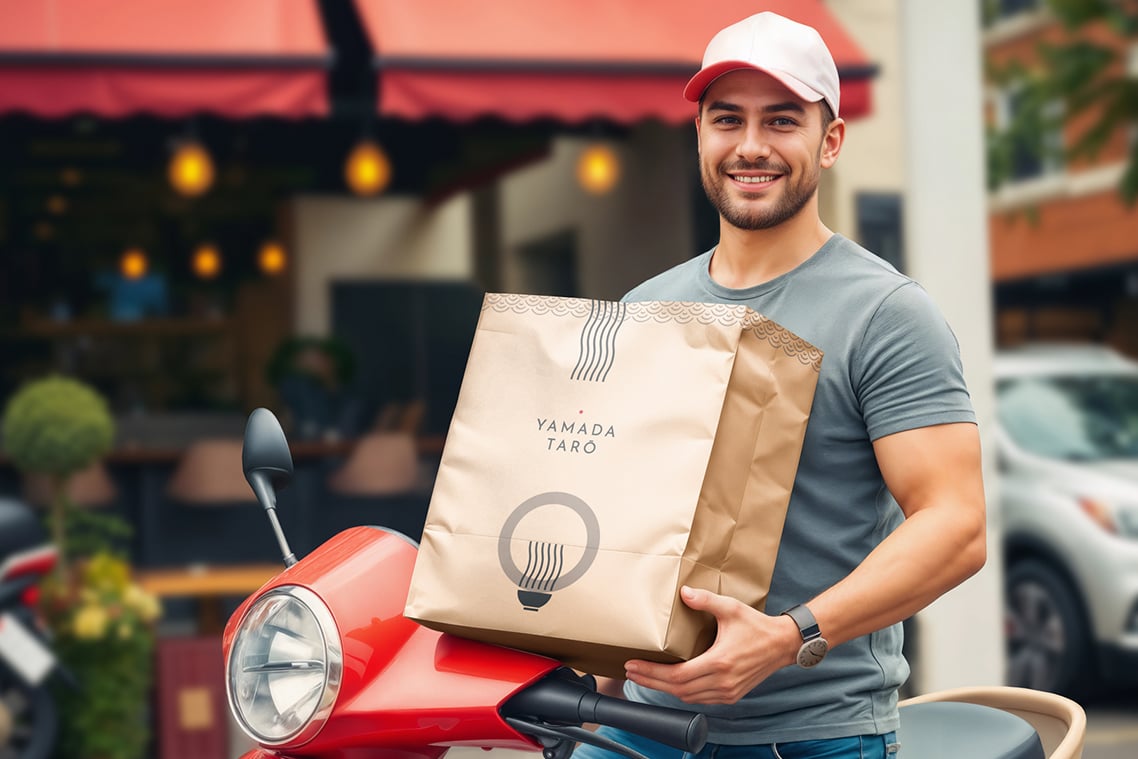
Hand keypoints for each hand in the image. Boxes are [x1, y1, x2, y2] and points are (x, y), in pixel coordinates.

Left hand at [622, 586, 799, 703]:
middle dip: (651, 682)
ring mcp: (727, 692)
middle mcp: (722, 682)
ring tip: (645, 677)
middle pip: (677, 690)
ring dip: (664, 689)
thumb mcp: (731, 608)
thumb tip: (683, 592)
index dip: (652, 673)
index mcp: (719, 662)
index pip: (677, 675)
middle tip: (630, 672)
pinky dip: (683, 693)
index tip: (633, 665)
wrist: (782, 645)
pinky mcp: (732, 695)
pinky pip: (700, 699)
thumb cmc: (757, 626)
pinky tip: (671, 684)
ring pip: (687, 697)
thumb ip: (706, 601)